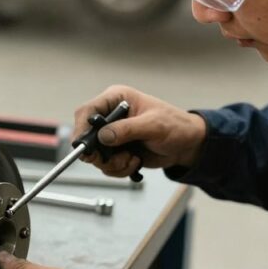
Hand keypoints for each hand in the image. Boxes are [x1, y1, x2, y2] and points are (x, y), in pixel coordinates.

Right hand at [74, 85, 206, 176]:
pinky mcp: (117, 150)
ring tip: (131, 160)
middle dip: (98, 153)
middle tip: (111, 160)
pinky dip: (118, 169)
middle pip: (87, 136)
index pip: (88, 111)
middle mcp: (111, 116)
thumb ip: (127, 130)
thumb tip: (103, 136)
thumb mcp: (153, 125)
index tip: (83, 146)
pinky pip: (106, 164)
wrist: (186, 145)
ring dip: (112, 163)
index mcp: (117, 99)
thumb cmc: (175, 126)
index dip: (81, 128)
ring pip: (96, 154)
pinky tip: (134, 162)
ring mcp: (113, 135)